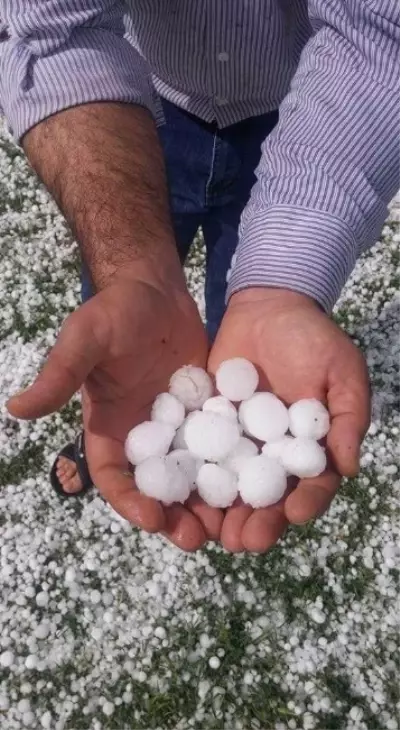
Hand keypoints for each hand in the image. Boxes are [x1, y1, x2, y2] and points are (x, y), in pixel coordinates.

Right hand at [7, 265, 223, 550]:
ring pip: (192, 475)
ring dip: (207, 502)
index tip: (152, 520)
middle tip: (198, 538)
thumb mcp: (86, 339)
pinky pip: (220, 446)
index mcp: (109, 427)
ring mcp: (178, 426)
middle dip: (174, 516)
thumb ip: (60, 374)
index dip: (129, 501)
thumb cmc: (114, 310)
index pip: (113, 476)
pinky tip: (253, 483)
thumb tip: (16, 408)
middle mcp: (143, 434)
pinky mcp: (207, 412)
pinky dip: (233, 467)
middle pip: (157, 486)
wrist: (155, 290)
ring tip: (230, 525)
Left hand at [208, 288, 369, 552]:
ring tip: (207, 533)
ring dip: (219, 514)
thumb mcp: (341, 372)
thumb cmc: (312, 338)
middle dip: (257, 522)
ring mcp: (237, 445)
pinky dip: (188, 478)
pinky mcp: (206, 429)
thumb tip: (349, 467)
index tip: (294, 513)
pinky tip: (177, 495)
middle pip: (265, 498)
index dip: (305, 502)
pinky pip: (196, 457)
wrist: (267, 307)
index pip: (311, 486)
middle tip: (243, 540)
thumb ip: (346, 417)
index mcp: (307, 450)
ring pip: (229, 488)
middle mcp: (271, 456)